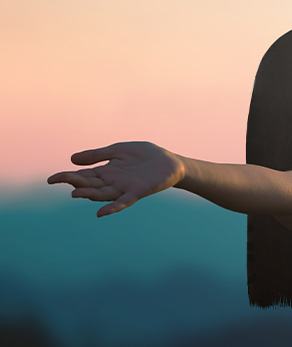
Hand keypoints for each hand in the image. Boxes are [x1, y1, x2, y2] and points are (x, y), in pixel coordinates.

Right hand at [47, 141, 185, 216]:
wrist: (169, 162)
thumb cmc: (144, 155)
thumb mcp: (117, 151)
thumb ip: (97, 155)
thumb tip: (72, 159)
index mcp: (106, 172)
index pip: (83, 176)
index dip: (67, 177)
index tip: (51, 179)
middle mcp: (112, 182)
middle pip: (89, 185)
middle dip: (74, 183)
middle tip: (59, 180)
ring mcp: (124, 188)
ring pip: (102, 194)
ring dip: (89, 194)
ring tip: (75, 193)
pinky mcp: (137, 191)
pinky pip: (123, 202)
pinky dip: (113, 208)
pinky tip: (102, 213)